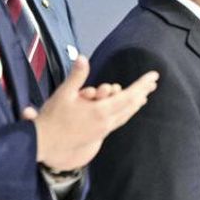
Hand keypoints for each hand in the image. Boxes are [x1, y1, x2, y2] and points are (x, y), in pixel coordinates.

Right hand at [24, 57, 158, 170]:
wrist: (45, 143)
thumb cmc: (53, 117)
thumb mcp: (64, 94)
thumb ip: (77, 76)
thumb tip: (83, 57)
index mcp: (101, 111)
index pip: (128, 96)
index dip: (142, 85)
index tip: (153, 76)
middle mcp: (107, 121)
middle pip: (131, 105)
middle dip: (142, 92)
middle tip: (153, 83)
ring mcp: (104, 129)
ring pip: (126, 115)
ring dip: (136, 104)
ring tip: (144, 96)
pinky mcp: (100, 134)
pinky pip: (118, 121)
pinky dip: (126, 112)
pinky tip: (127, 110)